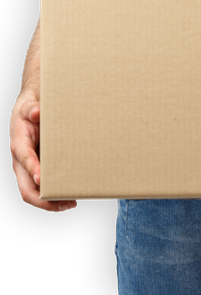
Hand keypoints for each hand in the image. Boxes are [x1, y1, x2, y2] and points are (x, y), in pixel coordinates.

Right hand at [10, 93, 77, 212]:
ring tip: (70, 203)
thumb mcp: (29, 107)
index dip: (32, 168)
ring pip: (35, 192)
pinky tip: (70, 197)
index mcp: (19, 145)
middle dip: (42, 198)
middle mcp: (22, 162)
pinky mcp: (39, 171)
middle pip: (27, 187)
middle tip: (63, 202)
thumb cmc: (30, 111)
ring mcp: (30, 170)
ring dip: (51, 201)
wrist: (29, 113)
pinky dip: (55, 195)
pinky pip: (43, 188)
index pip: (24, 159)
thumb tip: (36, 112)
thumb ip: (31, 109)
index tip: (40, 178)